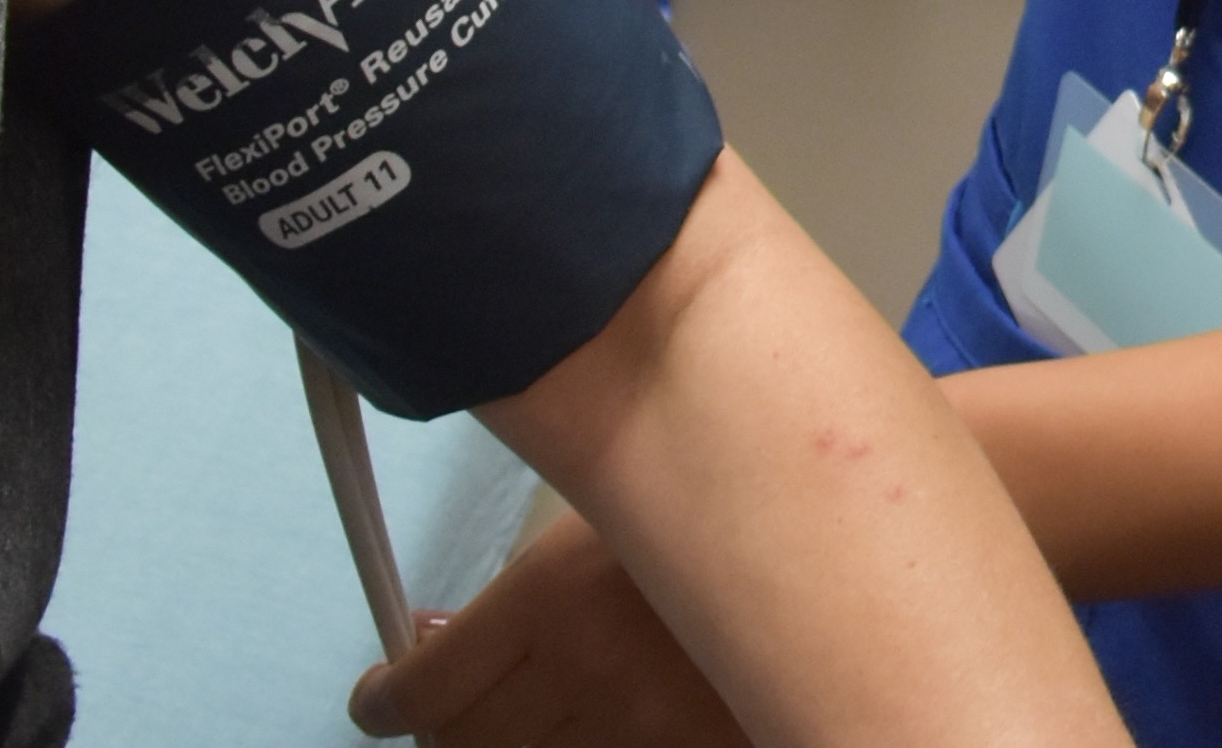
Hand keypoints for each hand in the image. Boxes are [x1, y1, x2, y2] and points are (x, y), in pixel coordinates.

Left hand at [350, 510, 743, 747]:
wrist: (846, 537)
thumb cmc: (714, 499)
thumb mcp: (608, 519)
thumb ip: (519, 592)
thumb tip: (427, 643)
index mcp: (554, 597)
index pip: (422, 691)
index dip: (383, 700)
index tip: (376, 695)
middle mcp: (582, 678)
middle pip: (460, 747)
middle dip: (439, 729)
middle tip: (442, 707)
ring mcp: (633, 733)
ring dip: (503, 744)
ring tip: (516, 714)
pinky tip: (576, 721)